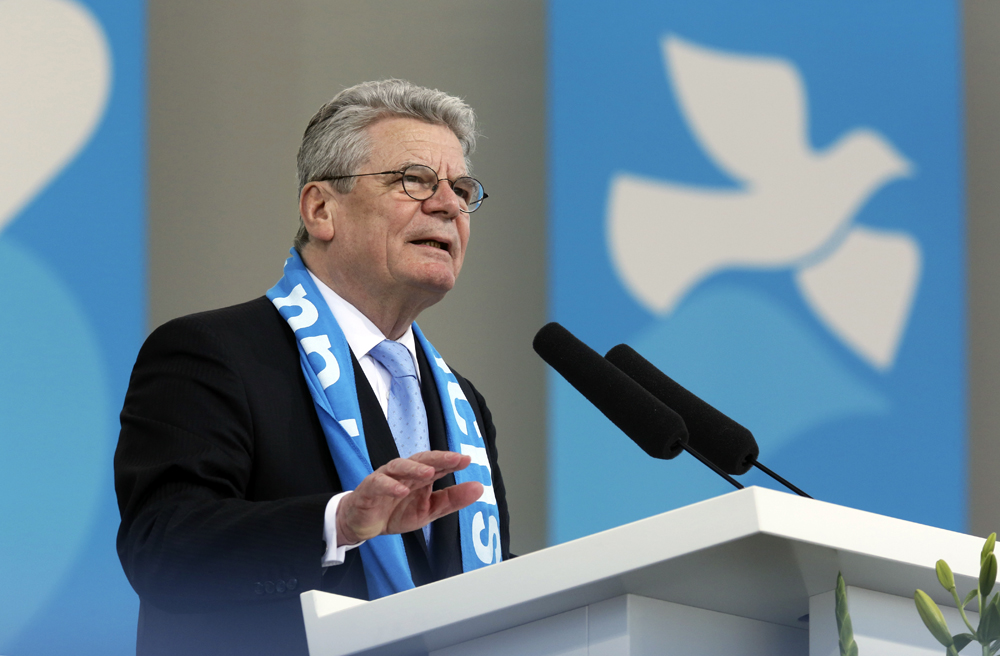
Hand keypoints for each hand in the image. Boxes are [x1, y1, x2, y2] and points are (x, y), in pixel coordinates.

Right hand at [336, 450, 482, 545]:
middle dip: (439, 458)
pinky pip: (379, 483)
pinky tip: (401, 491)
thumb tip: (479, 488)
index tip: (468, 460)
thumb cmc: (395, 512)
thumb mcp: (429, 510)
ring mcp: (385, 478)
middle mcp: (404, 473)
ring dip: (414, 468)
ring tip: (430, 473)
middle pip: (421, 460)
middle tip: (456, 458)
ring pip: (400, 467)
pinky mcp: (369, 488)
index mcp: (419, 477)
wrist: (362, 524)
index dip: (452, 461)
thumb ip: (452, 500)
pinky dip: (389, 486)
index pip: (438, 465)